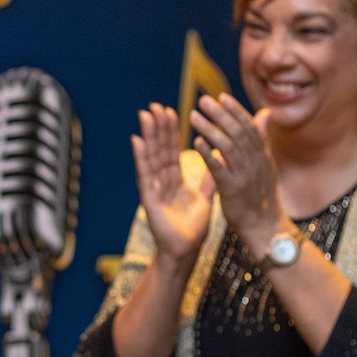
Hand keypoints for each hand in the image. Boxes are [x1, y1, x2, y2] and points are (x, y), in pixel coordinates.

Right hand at [131, 104, 215, 264]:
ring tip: (145, 115)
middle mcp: (162, 181)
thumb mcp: (205, 199)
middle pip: (160, 150)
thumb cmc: (193, 228)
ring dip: (148, 136)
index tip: (170, 111)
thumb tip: (218, 162)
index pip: (172, 151)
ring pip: (151, 157)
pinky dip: (141, 158)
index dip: (171, 132)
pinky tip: (137, 141)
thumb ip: (209, 180)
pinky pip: (145, 175)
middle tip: (155, 106)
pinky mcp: (149, 198)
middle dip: (158, 128)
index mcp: (175, 180)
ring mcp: (154, 188)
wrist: (186, 250)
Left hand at [189, 94, 283, 251]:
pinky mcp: (232, 189)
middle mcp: (254, 162)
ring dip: (210, 129)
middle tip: (203, 101)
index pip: (248, 127)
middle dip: (220, 115)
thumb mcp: (266, 164)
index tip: (221, 97)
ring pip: (227, 146)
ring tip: (193, 116)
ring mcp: (244, 175)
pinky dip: (208, 153)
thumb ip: (261, 139)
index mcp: (261, 155)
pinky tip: (196, 141)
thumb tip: (265, 113)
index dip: (235, 111)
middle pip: (237, 132)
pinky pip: (219, 168)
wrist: (263, 225)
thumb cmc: (261, 194)